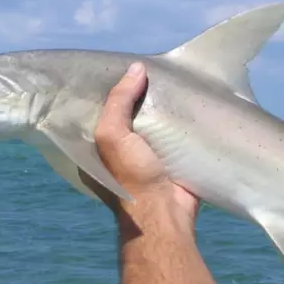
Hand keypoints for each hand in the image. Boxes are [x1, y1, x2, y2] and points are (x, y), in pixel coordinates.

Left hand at [81, 62, 199, 232]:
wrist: (165, 214)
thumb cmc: (131, 177)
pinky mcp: (171, 163)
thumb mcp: (112, 135)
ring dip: (162, 109)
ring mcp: (145, 159)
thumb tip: (136, 69)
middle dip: (137, 98)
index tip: (122, 70)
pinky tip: (187, 103)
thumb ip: (118, 101)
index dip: (109, 92)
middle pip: (127, 116)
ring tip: (172, 80)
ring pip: (151, 125)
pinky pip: (173, 136)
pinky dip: (179, 123)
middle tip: (151, 71)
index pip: (98, 112)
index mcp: (96, 149)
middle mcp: (118, 154)